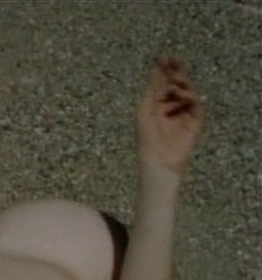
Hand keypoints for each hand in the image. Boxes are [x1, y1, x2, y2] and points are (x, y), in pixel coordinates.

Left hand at [137, 57, 203, 174]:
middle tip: (175, 60)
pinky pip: (196, 104)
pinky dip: (189, 97)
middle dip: (176, 71)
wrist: (158, 159)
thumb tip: (158, 67)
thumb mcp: (146, 109)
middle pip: (177, 85)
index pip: (163, 84)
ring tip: (174, 84)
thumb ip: (154, 89)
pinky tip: (180, 94)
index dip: (164, 70)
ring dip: (181, 84)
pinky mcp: (195, 122)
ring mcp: (184, 114)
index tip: (164, 57)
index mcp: (157, 105)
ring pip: (187, 92)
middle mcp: (171, 108)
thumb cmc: (147, 138)